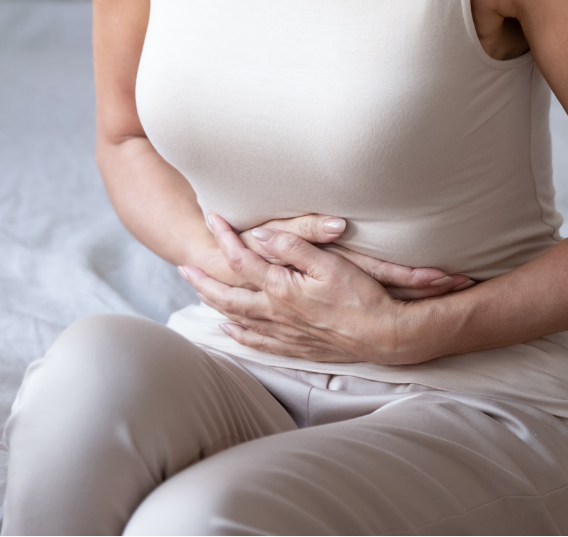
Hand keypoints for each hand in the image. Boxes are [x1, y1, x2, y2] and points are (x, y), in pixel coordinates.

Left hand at [180, 214, 433, 362]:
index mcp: (281, 289)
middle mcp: (275, 314)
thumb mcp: (329, 263)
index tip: (212, 218)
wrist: (383, 336)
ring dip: (215, 305)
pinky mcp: (295, 348)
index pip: (242, 259)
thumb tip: (259, 235)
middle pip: (228, 297)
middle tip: (184, 267)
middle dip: (203, 280)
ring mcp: (283, 334)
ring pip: (237, 320)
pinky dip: (239, 335)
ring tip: (199, 293)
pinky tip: (231, 330)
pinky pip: (257, 342)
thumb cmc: (361, 296)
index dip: (224, 237)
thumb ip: (292, 247)